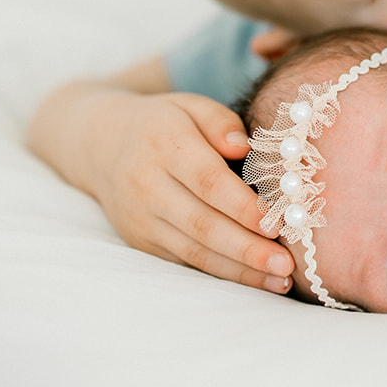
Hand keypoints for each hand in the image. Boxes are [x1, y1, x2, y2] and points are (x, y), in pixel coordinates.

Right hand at [72, 87, 293, 289]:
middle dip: (247, 249)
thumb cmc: (163, 122)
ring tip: (280, 281)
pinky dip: (222, 274)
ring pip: (194, 252)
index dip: (243, 206)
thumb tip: (243, 147)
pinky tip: (255, 280)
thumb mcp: (191, 105)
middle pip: (202, 224)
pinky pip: (185, 263)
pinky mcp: (142, 243)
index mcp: (165, 145)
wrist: (100, 146)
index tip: (278, 223)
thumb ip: (220, 121)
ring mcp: (142, 220)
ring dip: (239, 270)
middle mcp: (148, 186)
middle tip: (286, 264)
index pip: (207, 181)